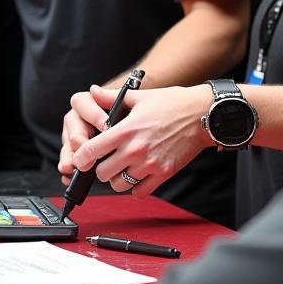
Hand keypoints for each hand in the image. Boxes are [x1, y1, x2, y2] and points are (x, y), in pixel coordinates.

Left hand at [68, 84, 211, 194]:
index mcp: (125, 130)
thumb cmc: (171, 104)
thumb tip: (92, 91)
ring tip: (121, 167)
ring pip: (119, 185)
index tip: (80, 159)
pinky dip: (135, 187)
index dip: (82, 157)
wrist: (202, 115)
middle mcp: (135, 150)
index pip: (92, 150)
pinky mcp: (163, 174)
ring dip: (117, 178)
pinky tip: (137, 175)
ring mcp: (149, 164)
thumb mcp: (138, 97)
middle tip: (105, 160)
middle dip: (100, 167)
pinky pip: (140, 192)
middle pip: (102, 173)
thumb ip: (111, 98)